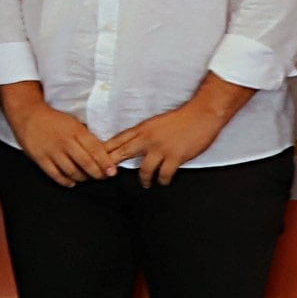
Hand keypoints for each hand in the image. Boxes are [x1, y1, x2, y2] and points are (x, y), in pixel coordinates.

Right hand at [0, 89, 117, 185]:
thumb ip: (86, 136)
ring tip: (86, 178)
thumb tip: (103, 151)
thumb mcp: (73, 123)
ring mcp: (52, 151)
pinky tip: (71, 182)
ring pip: (72, 171)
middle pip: (86, 163)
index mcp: (76, 131)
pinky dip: (65, 181)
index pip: (95, 150)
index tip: (112, 171)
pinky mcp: (40, 158)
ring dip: (82, 178)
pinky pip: (56, 175)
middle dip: (97, 173)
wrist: (28, 114)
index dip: (105, 163)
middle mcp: (65, 142)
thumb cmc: (53, 119)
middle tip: (102, 177)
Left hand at [103, 94, 232, 185]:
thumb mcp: (156, 123)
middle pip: (122, 153)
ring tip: (145, 183)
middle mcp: (148, 138)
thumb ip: (144, 134)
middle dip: (111, 166)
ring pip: (143, 169)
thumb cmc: (182, 118)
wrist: (202, 114)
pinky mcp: (175, 157)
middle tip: (105, 176)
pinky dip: (163, 180)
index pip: (118, 140)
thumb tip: (133, 145)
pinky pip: (164, 175)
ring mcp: (161, 148)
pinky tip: (163, 181)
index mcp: (143, 128)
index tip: (94, 158)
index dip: (105, 150)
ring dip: (143, 179)